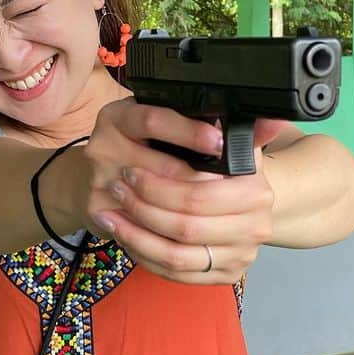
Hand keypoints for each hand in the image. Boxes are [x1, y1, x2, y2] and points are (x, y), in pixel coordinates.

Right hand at [73, 98, 225, 233]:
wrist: (93, 177)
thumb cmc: (137, 147)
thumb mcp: (159, 125)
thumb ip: (202, 123)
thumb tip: (260, 125)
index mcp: (120, 117)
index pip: (154, 121)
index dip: (189, 133)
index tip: (219, 142)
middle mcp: (104, 145)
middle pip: (162, 168)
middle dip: (202, 182)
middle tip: (233, 192)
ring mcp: (98, 179)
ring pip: (155, 204)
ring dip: (191, 213)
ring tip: (220, 216)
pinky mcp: (98, 210)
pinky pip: (142, 228)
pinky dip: (170, 235)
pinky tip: (193, 238)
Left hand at [92, 116, 289, 284]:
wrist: (249, 206)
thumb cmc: (230, 172)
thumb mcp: (235, 144)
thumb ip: (244, 129)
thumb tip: (269, 115)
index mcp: (255, 194)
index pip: (197, 195)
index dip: (157, 186)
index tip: (129, 171)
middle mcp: (253, 229)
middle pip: (184, 227)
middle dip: (142, 209)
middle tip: (116, 189)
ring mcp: (240, 257)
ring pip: (176, 256)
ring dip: (136, 237)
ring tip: (109, 217)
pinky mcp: (225, 276)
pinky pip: (176, 274)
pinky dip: (145, 256)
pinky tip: (125, 238)